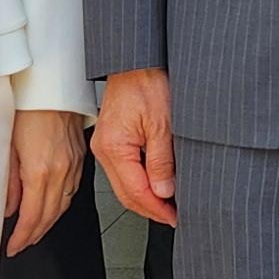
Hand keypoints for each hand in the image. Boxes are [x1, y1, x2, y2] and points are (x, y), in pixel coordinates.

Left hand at [6, 108, 86, 254]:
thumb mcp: (6, 145)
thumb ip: (8, 180)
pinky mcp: (79, 156)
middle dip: (35, 235)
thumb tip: (7, 204)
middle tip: (22, 244)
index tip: (14, 246)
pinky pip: (73, 189)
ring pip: (64, 204)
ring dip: (49, 222)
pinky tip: (54, 206)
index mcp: (40, 170)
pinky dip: (62, 203)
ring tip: (36, 231)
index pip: (33, 216)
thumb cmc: (28, 106)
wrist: (51, 84)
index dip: (22, 237)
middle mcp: (61, 170)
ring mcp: (73, 163)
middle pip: (50, 215)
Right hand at [91, 66, 176, 225]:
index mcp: (114, 147)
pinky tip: (156, 184)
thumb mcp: (163, 123)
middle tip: (173, 216)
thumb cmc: (147, 82)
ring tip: (168, 204)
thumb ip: (162, 160)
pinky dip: (140, 182)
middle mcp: (104, 149)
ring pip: (124, 185)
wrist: (135, 61)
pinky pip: (124, 171)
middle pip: (126, 194)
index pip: (136, 192)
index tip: (174, 217)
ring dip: (146, 197)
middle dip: (151, 209)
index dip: (157, 208)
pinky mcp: (111, 141)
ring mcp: (105, 146)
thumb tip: (164, 191)